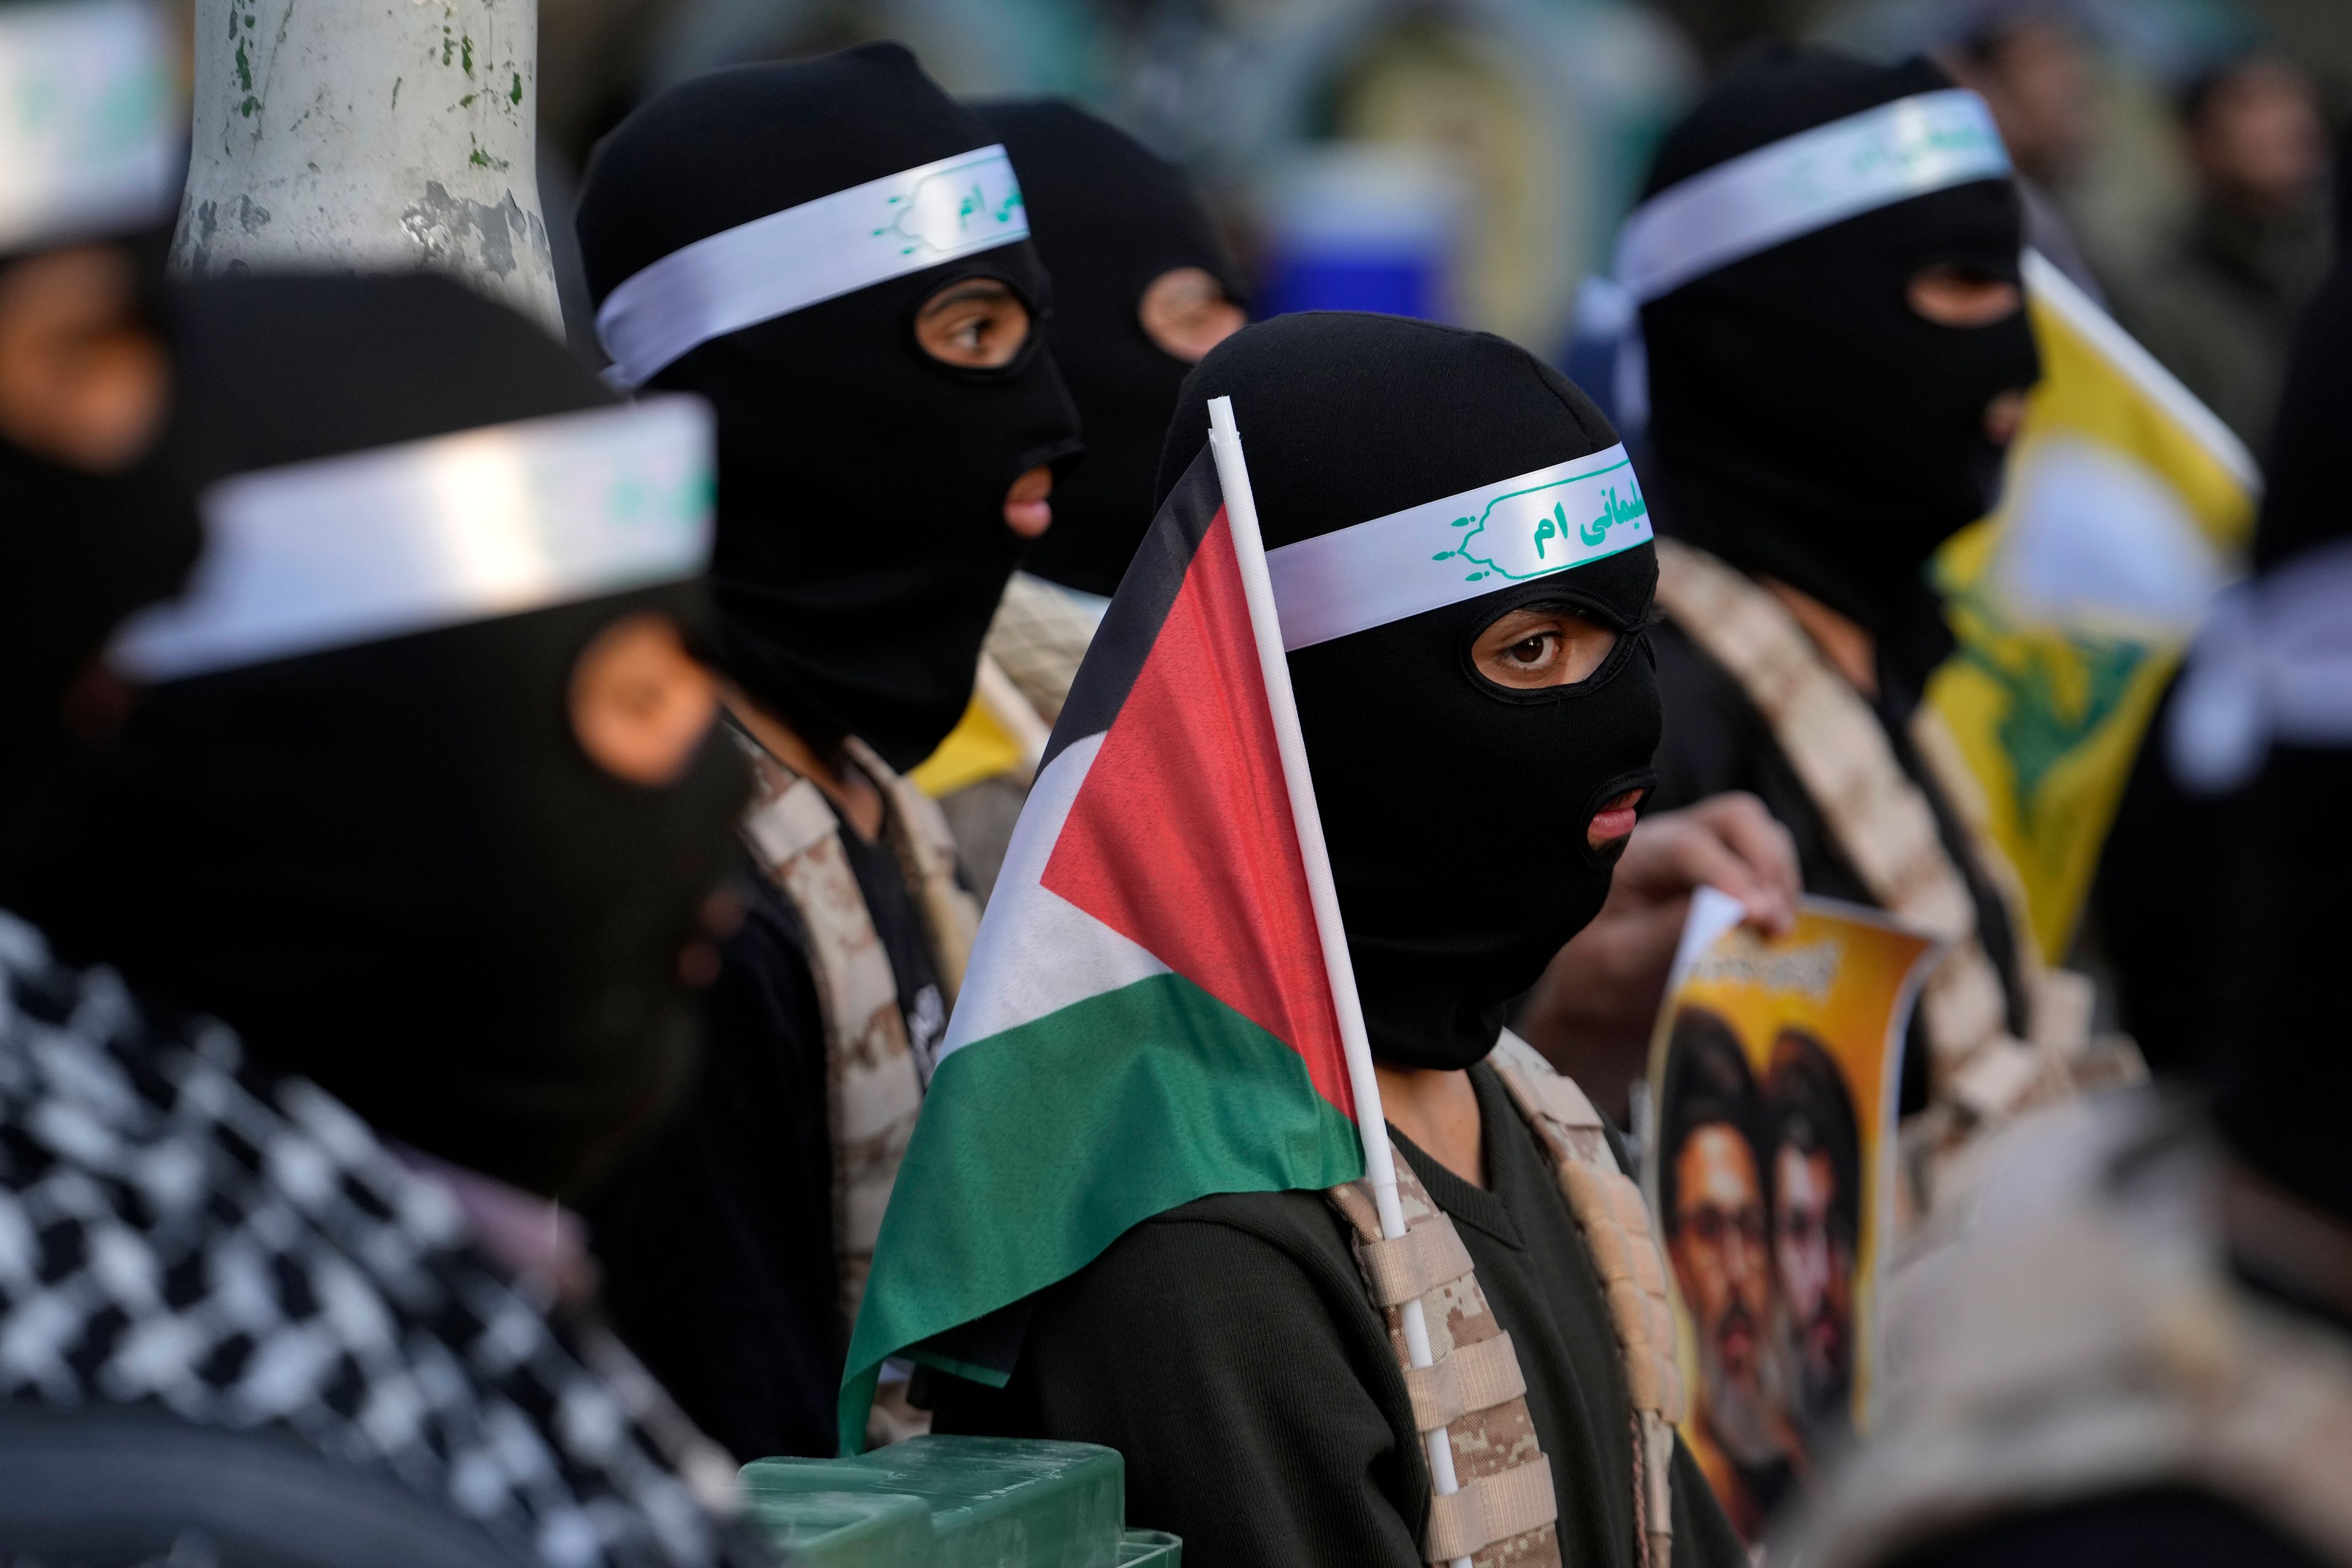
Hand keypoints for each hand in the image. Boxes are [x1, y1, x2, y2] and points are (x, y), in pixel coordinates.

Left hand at [1513, 793, 1798, 1122]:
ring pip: (1760, 833)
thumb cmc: (1597, 975)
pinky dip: (1782, 890)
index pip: (1687, 846)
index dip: (1729, 876)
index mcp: (1631, 855)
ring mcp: (1702, 850)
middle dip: (1767, 865)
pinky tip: (1779, 930)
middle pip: (1737, 819)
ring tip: (1779, 931)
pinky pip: (1768, 862)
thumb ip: (1671, 931)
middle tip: (1777, 924)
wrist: (1595, 992)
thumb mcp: (1621, 960)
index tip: (1760, 916)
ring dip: (1780, 878)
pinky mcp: (1727, 871)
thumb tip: (1735, 908)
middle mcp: (1670, 838)